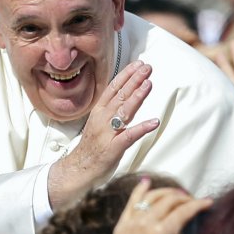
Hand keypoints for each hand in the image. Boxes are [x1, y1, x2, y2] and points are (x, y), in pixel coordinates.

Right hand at [48, 60, 160, 208]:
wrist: (78, 169)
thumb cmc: (92, 146)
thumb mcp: (99, 123)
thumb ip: (111, 110)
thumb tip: (125, 95)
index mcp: (99, 111)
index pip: (113, 88)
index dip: (126, 75)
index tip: (138, 64)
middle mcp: (102, 119)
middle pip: (120, 95)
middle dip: (134, 80)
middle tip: (147, 67)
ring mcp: (107, 133)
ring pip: (124, 111)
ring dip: (137, 96)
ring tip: (149, 84)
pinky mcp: (113, 148)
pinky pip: (129, 136)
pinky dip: (142, 128)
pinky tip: (154, 121)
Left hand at [113, 177, 212, 233]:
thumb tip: (187, 223)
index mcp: (161, 233)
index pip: (183, 211)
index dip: (198, 205)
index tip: (206, 202)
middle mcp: (146, 224)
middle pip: (169, 200)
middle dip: (184, 198)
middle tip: (192, 201)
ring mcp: (132, 222)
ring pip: (152, 196)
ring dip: (166, 192)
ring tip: (176, 193)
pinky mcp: (122, 224)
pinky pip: (132, 201)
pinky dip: (140, 190)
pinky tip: (146, 182)